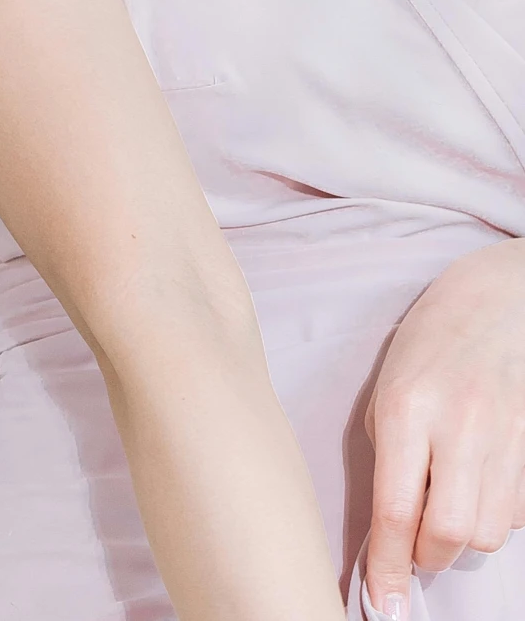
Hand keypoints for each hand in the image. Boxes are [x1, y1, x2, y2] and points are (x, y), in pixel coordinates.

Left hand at [363, 237, 524, 617]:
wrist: (501, 304)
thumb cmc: (430, 344)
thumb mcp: (389, 390)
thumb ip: (389, 460)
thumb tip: (390, 533)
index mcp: (407, 409)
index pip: (394, 510)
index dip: (387, 567)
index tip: (382, 604)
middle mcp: (458, 428)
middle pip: (447, 534)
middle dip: (425, 556)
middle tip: (414, 543)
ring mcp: (503, 439)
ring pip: (485, 532)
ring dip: (460, 536)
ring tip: (446, 502)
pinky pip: (513, 514)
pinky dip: (492, 514)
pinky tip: (478, 481)